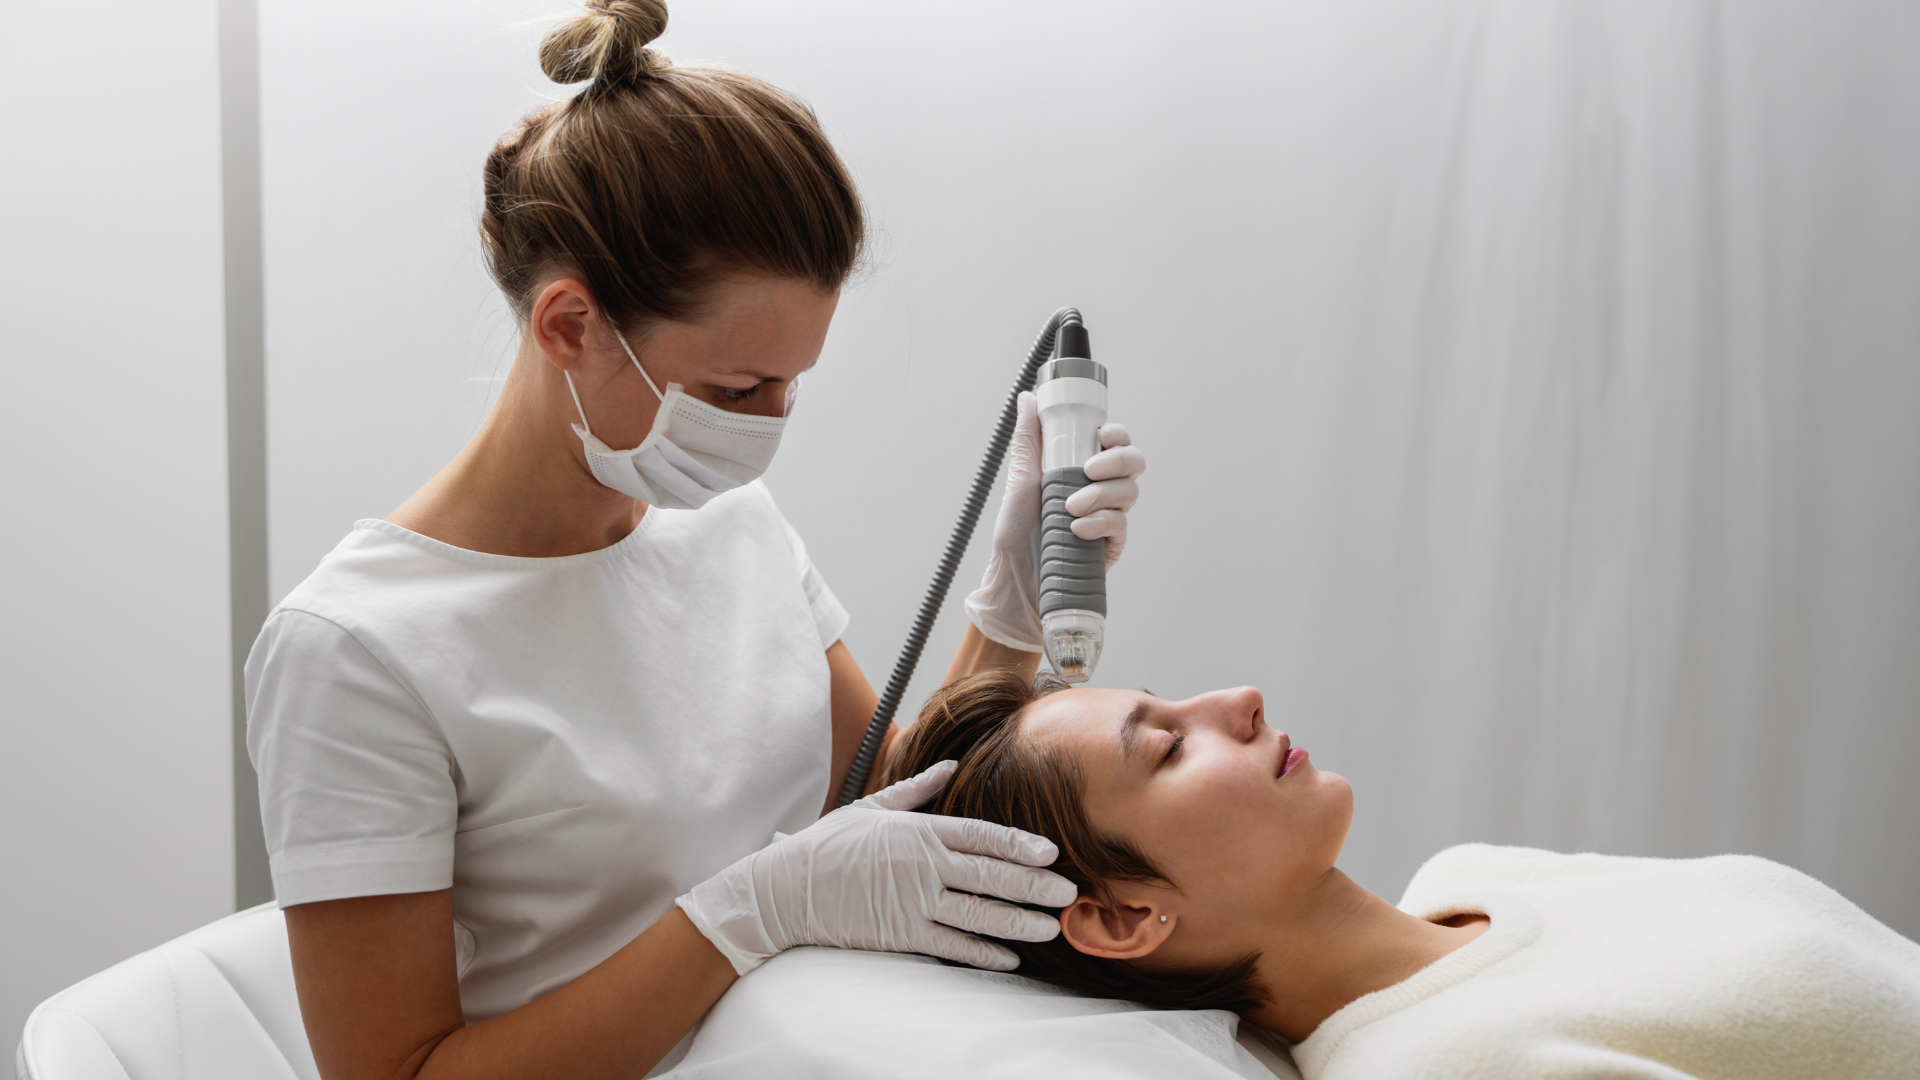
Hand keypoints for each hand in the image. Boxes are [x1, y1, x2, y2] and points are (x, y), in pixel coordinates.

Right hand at [677, 761, 1075, 973]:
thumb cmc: (828, 846)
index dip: (1019, 844)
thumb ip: (915, 790)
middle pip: (991, 875)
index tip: (1050, 854)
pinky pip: (952, 945)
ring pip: (979, 913)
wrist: (786, 889)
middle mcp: (922, 864)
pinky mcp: (901, 933)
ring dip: (1020, 921)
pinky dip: (984, 952)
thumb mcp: (871, 807)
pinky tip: (1010, 957)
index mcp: (918, 830)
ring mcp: (913, 900)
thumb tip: (948, 768)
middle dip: (1034, 885)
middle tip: (1068, 893)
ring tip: (1050, 926)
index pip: (981, 835)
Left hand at [964, 391, 1145, 650]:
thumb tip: (1026, 399)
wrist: (1013, 579)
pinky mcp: (1112, 548)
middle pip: (1134, 464)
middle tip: (1089, 470)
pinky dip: (1101, 523)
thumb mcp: (1020, 479)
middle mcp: (1101, 491)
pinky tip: (1078, 528)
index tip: (1103, 435)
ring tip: (1069, 507)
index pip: (1116, 443)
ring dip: (1101, 495)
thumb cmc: (1015, 532)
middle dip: (1117, 460)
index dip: (1117, 435)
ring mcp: (1109, 519)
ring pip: (1129, 493)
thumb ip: (1029, 440)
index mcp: (1083, 471)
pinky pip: (1121, 526)